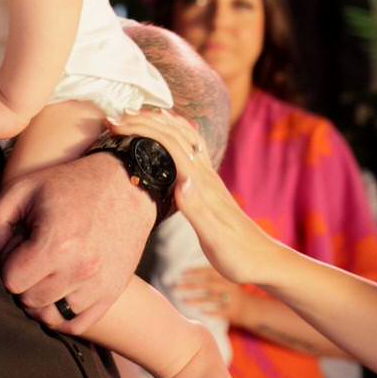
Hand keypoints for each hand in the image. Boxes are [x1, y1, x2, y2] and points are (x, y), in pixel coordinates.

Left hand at [0, 152, 154, 332]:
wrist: (127, 184)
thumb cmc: (70, 184)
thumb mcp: (25, 188)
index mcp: (56, 243)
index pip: (12, 282)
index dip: (9, 264)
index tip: (20, 247)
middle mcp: (80, 268)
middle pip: (30, 301)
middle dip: (25, 281)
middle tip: (35, 257)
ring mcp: (99, 284)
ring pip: (50, 316)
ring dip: (42, 299)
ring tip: (48, 272)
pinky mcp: (112, 292)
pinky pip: (76, 324)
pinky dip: (62, 316)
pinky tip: (59, 294)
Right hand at [108, 109, 279, 284]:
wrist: (262, 260)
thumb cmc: (238, 254)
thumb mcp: (215, 239)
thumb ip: (197, 210)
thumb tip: (182, 181)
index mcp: (202, 184)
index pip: (171, 144)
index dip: (143, 129)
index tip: (117, 125)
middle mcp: (207, 175)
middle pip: (175, 134)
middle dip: (144, 121)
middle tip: (114, 119)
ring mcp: (209, 178)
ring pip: (185, 137)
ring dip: (159, 123)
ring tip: (135, 117)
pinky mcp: (210, 185)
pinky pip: (192, 149)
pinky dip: (176, 134)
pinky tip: (169, 134)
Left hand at [181, 266, 252, 325]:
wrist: (255, 309)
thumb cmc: (235, 294)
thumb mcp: (229, 280)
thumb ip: (214, 274)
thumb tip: (193, 267)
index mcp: (229, 277)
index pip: (209, 271)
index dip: (195, 271)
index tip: (181, 272)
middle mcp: (230, 287)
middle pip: (208, 284)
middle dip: (191, 285)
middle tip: (175, 286)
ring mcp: (232, 300)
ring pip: (211, 300)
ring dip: (196, 300)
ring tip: (182, 301)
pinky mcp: (233, 313)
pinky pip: (219, 313)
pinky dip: (209, 313)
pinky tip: (199, 313)